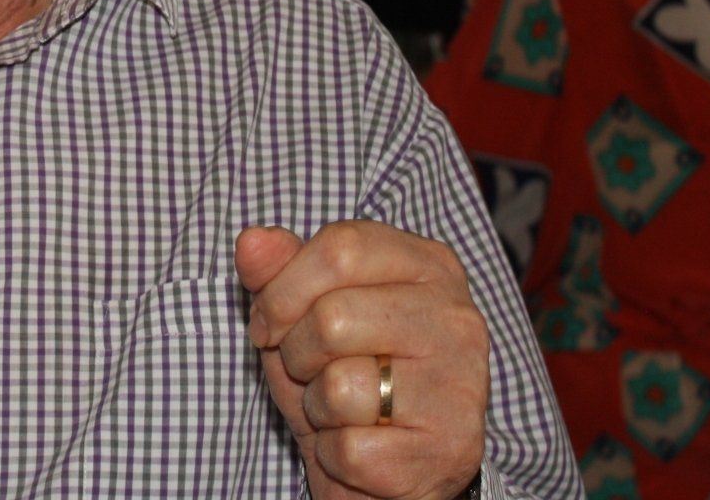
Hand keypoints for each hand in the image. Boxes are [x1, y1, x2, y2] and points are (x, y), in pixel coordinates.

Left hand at [235, 221, 486, 499]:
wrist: (390, 469)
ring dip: (317, 406)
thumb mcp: (304, 313)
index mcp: (430, 265)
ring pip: (342, 386)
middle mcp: (457, 318)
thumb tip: (251, 241)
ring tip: (340, 409)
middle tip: (307, 371)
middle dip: (295, 352)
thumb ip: (278, 270)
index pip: (340, 247)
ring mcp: (458, 385)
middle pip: (333, 316)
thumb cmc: (345, 374)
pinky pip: (351, 447)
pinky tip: (361, 445)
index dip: (282, 289)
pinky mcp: (447, 450)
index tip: (267, 324)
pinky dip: (334, 453)